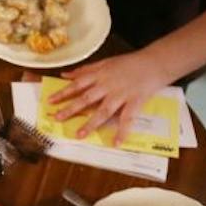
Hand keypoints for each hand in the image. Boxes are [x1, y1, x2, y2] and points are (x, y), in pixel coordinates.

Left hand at [48, 49, 170, 142]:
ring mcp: (121, 94)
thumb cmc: (130, 63)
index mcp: (100, 75)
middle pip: (86, 99)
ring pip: (103, 111)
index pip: (78, 84)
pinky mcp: (135, 102)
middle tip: (57, 118)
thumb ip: (86, 70)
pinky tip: (116, 143)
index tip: (50, 101)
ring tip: (79, 135)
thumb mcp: (106, 62)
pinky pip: (127, 119)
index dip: (63, 93)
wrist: (155, 62)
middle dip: (70, 109)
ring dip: (90, 124)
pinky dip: (122, 132)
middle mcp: (108, 85)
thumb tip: (66, 75)